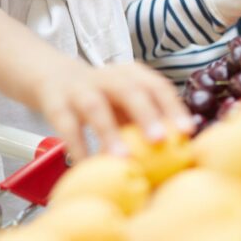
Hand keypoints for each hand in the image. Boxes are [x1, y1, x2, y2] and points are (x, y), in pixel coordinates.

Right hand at [36, 62, 192, 160]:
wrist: (53, 77)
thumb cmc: (103, 98)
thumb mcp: (125, 102)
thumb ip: (147, 121)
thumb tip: (179, 154)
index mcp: (132, 74)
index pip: (157, 86)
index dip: (173, 107)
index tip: (187, 131)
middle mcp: (108, 78)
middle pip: (130, 91)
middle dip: (147, 114)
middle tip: (160, 140)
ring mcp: (80, 89)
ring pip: (96, 108)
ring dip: (110, 133)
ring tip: (122, 158)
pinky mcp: (56, 104)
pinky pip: (67, 127)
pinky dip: (78, 147)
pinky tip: (87, 166)